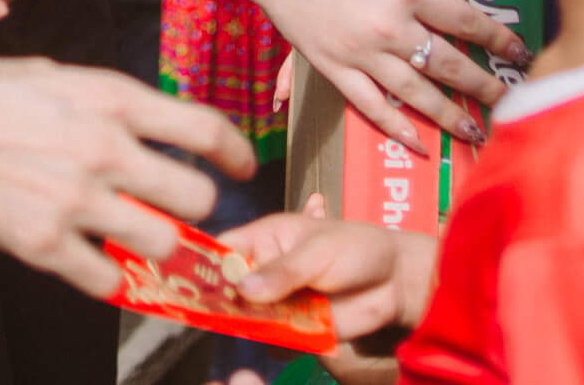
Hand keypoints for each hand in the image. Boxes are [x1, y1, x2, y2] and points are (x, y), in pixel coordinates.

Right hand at [0, 56, 254, 299]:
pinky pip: (105, 279)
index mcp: (111, 100)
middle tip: (180, 213)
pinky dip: (106, 277)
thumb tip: (138, 115)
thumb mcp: (53, 73)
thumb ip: (103, 98)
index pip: (203, 128)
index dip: (235, 153)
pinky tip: (93, 263)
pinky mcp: (44, 243)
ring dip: (156, 247)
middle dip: (195, 210)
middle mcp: (106, 150)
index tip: (242, 168)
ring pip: (161, 243)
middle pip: (195, 198)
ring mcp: (77, 200)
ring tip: (139, 241)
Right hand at [217, 198, 438, 379]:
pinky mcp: (293, 330)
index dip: (204, 265)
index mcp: (265, 240)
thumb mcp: (320, 252)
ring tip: (251, 329)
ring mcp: (277, 303)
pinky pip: (271, 341)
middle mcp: (264, 272)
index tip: (187, 282)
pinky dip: (272, 344)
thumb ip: (283, 271)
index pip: (224, 250)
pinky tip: (276, 342)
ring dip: (247, 328)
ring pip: (247, 320)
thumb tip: (243, 288)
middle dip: (221, 304)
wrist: (396, 283)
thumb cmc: (358, 249)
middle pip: (229, 291)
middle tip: (215, 316)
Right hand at [246, 0, 524, 150]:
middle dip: (485, 86)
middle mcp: (389, 29)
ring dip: (451, 117)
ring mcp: (360, 54)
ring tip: (478, 133)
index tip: (522, 52)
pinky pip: (370, 106)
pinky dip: (396, 128)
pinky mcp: (332, 68)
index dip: (499, 39)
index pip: (467, 21)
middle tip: (512, 102)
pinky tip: (418, 143)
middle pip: (449, 65)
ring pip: (416, 94)